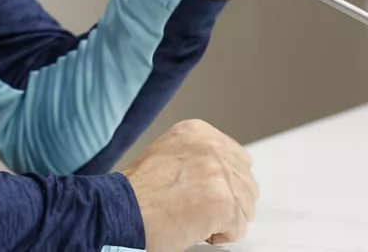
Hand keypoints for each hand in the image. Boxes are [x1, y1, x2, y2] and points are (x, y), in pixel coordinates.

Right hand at [121, 119, 258, 250]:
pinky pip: (238, 228)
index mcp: (197, 132)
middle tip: (197, 208)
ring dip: (224, 219)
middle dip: (228, 201)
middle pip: (246, 183)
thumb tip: (226, 174)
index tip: (208, 193)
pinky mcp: (223, 201)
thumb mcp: (167, 154)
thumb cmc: (137, 192)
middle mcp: (211, 147)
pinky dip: (220, 236)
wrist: (120, 211)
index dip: (226, 183)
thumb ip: (199, 157)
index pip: (239, 158)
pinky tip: (194, 227)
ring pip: (246, 206)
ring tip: (192, 216)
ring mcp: (219, 173)